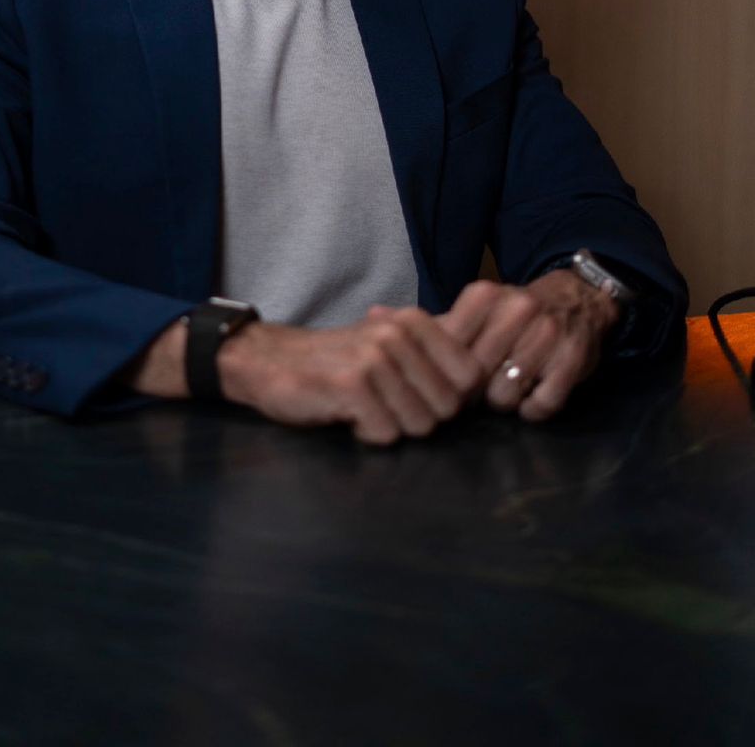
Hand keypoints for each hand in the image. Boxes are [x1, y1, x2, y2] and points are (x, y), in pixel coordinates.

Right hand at [217, 307, 484, 445]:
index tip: (417, 396)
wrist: (270, 361)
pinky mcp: (352, 385)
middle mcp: (398, 334)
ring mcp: (375, 357)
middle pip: (448, 408)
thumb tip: (484, 382)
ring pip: (420, 425)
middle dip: (419, 417)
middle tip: (385, 404)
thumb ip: (434, 358)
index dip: (450, 399)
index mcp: (415, 321)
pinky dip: (368, 434)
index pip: (471, 377)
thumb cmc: (337, 361)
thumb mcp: (389, 346)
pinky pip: (387, 434)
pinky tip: (348, 416)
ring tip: (366, 407)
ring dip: (392, 427)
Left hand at [436, 273, 619, 421]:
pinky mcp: (572, 358)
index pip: (449, 349)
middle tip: (481, 390)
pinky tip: (532, 397)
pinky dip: (533, 410)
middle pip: (474, 377)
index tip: (451, 378)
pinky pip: (541, 405)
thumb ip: (440, 326)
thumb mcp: (480, 309)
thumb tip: (384, 324)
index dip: (446, 373)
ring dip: (504, 402)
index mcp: (485, 296)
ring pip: (504, 395)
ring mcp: (547, 333)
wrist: (579, 299)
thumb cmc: (517, 313)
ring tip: (508, 389)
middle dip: (473, 392)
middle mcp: (517, 309)